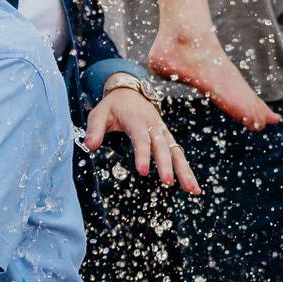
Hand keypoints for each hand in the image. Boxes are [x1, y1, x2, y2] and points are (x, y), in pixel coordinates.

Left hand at [83, 82, 201, 193]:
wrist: (130, 91)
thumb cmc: (113, 106)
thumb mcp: (99, 113)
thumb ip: (94, 129)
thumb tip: (89, 145)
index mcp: (136, 121)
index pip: (141, 140)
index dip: (142, 155)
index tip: (143, 172)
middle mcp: (154, 127)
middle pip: (163, 147)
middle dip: (166, 165)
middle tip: (168, 182)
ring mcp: (163, 133)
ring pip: (177, 152)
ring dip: (185, 171)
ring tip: (192, 190)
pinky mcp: (168, 139)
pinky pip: (179, 155)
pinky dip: (187, 170)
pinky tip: (193, 188)